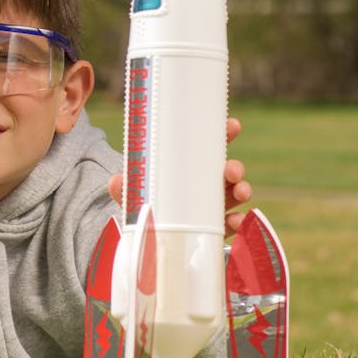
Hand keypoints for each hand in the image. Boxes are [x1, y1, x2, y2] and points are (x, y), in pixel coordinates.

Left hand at [106, 116, 251, 237]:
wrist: (147, 232)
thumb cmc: (147, 204)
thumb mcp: (134, 194)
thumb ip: (124, 189)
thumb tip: (115, 181)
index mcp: (191, 168)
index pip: (211, 147)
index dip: (224, 134)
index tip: (233, 126)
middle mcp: (207, 184)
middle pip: (227, 171)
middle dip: (234, 167)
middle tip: (231, 171)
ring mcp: (214, 206)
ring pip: (235, 194)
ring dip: (242, 190)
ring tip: (240, 191)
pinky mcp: (216, 228)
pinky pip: (232, 223)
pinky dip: (238, 221)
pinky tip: (237, 220)